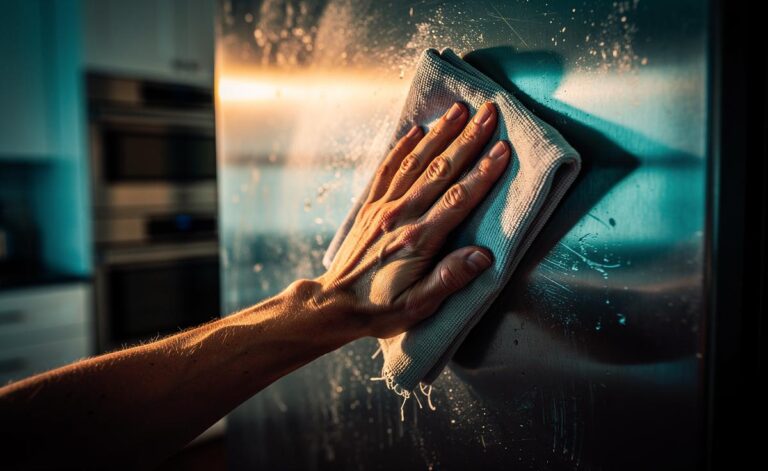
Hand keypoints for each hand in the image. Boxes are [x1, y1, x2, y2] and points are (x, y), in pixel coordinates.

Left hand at [311, 102, 509, 338]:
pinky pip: (388, 169)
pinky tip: (417, 130)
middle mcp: (401, 217)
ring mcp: (383, 208)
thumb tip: (484, 256)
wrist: (336, 304)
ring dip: (439, 134)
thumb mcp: (419, 306)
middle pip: (440, 170)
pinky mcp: (370, 207)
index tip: (502, 149)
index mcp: (418, 240)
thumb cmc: (381, 308)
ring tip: (459, 109)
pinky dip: (403, 147)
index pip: (457, 199)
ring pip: (416, 162)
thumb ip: (450, 279)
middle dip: (467, 139)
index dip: (482, 173)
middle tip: (489, 113)